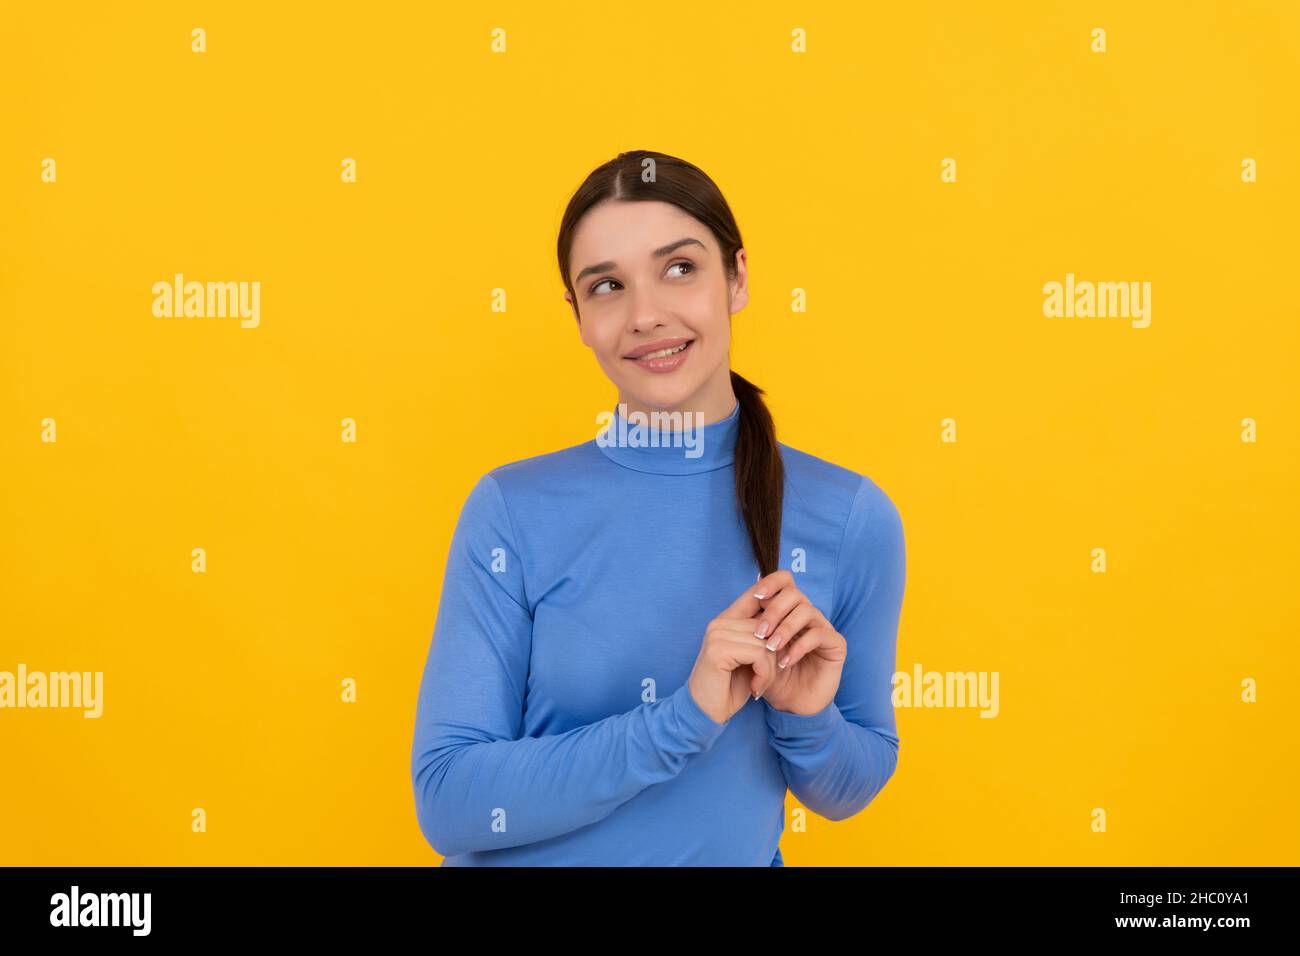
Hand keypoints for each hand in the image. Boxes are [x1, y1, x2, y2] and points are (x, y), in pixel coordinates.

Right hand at [686, 584, 786, 724]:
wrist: (706, 714)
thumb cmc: (729, 687)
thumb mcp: (749, 659)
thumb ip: (761, 638)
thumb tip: (790, 622)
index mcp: (725, 620)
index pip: (756, 597)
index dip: (776, 613)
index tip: (786, 640)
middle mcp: (719, 623)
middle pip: (768, 625)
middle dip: (775, 654)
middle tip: (767, 678)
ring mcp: (717, 635)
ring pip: (766, 642)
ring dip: (770, 669)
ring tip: (760, 685)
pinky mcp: (719, 650)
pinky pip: (759, 655)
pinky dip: (764, 675)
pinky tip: (755, 689)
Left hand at [741, 569, 846, 716]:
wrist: (789, 704)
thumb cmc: (771, 675)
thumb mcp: (756, 648)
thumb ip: (753, 623)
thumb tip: (748, 593)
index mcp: (789, 610)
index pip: (785, 581)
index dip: (771, 583)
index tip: (756, 597)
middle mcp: (808, 615)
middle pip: (795, 594)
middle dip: (775, 610)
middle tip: (760, 632)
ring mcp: (823, 628)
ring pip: (807, 611)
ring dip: (785, 628)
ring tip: (770, 648)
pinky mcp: (836, 644)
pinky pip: (819, 634)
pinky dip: (799, 646)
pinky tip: (785, 661)